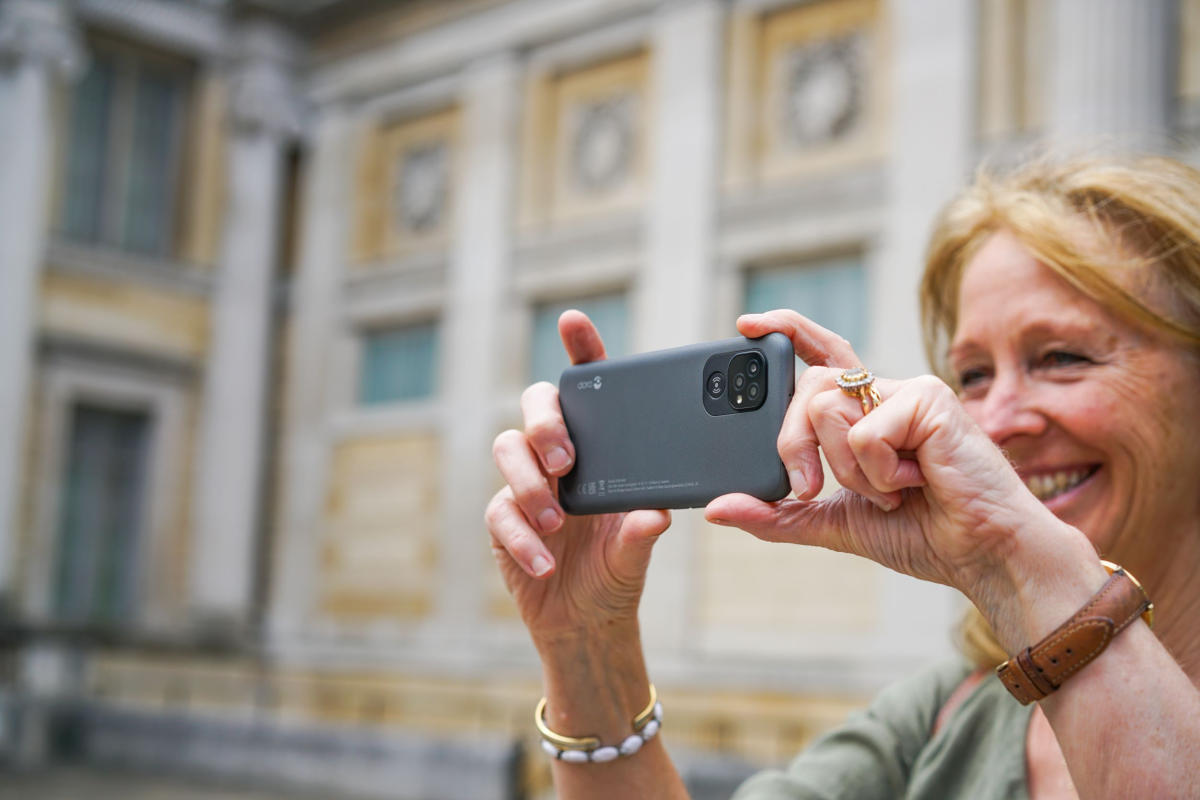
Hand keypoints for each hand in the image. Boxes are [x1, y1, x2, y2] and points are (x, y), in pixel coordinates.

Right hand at [486, 311, 670, 644]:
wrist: (584, 622)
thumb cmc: (615, 571)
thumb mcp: (636, 553)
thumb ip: (642, 533)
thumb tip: (655, 515)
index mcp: (600, 447)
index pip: (588, 389)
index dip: (579, 350)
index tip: (574, 323)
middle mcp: (559, 455)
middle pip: (536, 406)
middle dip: (546, 422)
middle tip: (565, 459)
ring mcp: (526, 483)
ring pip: (507, 449)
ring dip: (529, 483)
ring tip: (556, 521)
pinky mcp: (502, 518)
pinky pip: (500, 512)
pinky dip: (522, 538)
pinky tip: (545, 563)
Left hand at [706, 311, 1102, 648]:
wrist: (982, 554)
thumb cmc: (923, 533)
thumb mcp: (832, 523)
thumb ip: (777, 514)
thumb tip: (719, 508)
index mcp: (864, 412)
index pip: (821, 355)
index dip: (785, 331)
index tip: (745, 325)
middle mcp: (884, 393)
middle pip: (807, 388)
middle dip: (792, 445)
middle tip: (806, 488)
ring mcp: (908, 391)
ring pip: (827, 407)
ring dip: (844, 468)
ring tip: (890, 489)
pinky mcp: (929, 399)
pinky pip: (864, 431)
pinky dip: (877, 471)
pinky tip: (916, 482)